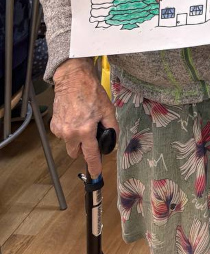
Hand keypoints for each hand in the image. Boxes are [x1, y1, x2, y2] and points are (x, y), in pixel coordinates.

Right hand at [51, 58, 118, 176]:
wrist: (73, 80)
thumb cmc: (91, 92)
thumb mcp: (108, 109)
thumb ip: (112, 127)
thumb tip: (112, 140)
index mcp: (85, 131)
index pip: (90, 155)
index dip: (94, 166)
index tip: (96, 173)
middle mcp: (70, 134)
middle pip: (77, 153)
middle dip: (84, 149)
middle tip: (91, 137)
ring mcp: (60, 130)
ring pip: (69, 143)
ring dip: (76, 139)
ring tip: (82, 122)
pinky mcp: (54, 125)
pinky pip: (63, 135)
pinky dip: (69, 131)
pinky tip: (74, 118)